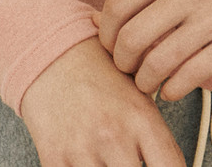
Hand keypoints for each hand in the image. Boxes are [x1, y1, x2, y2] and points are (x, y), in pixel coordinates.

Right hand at [20, 35, 185, 166]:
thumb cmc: (102, 76)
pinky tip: (87, 160)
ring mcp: (83, 149)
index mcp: (142, 119)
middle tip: (130, 160)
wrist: (55, 56)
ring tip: (109, 157)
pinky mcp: (54, 158)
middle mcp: (115, 136)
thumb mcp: (140, 97)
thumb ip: (157, 138)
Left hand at [94, 0, 211, 100]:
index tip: (109, 45)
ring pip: (159, 60)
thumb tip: (112, 15)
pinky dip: (173, 89)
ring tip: (148, 83)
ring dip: (146, 80)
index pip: (119, 2)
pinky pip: (192, 74)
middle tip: (126, 70)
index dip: (105, 32)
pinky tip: (173, 89)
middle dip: (121, 62)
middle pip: (132, 35)